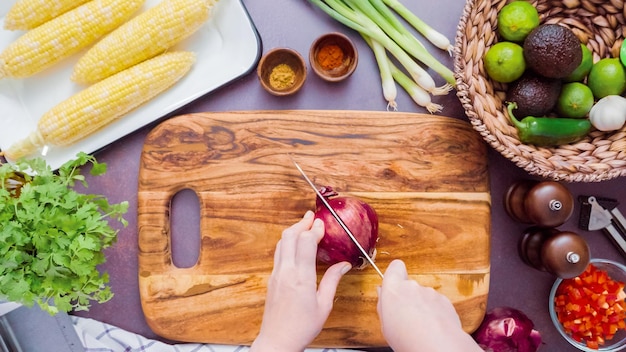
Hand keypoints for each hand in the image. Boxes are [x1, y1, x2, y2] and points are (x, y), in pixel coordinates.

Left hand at [250, 211, 350, 351]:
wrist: (277, 340)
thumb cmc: (301, 327)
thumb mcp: (324, 305)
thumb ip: (332, 281)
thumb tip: (343, 265)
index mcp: (301, 278)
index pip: (305, 242)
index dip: (314, 229)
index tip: (322, 224)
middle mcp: (286, 272)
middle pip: (289, 236)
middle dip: (301, 223)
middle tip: (312, 217)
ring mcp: (276, 274)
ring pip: (281, 243)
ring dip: (292, 231)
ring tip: (304, 226)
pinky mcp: (272, 279)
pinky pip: (278, 254)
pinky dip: (287, 243)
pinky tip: (296, 245)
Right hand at [376, 259, 482, 351]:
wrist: (436, 346)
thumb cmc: (408, 338)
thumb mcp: (385, 324)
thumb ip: (383, 304)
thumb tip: (382, 293)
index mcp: (394, 288)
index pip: (395, 267)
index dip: (394, 273)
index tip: (393, 284)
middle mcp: (413, 286)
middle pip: (408, 285)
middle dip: (408, 297)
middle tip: (405, 315)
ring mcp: (430, 293)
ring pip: (423, 295)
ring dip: (422, 306)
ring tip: (419, 325)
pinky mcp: (445, 301)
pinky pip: (436, 303)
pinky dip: (434, 312)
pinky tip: (432, 327)